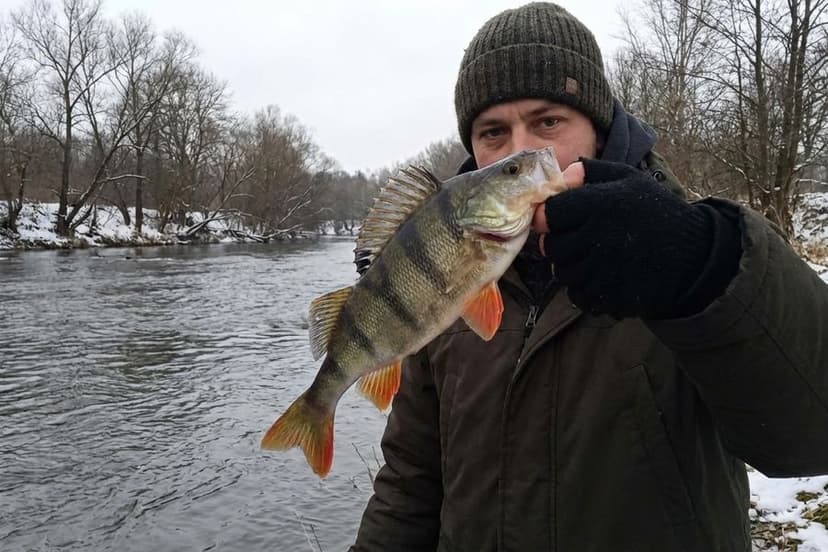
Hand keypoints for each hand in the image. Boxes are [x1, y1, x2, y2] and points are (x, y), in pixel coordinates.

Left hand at [534, 158, 716, 318]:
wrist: (694, 254)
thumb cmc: (657, 212)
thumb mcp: (629, 180)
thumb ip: (592, 173)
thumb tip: (561, 175)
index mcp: (599, 205)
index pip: (550, 214)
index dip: (550, 217)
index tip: (558, 219)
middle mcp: (597, 237)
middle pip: (552, 247)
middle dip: (560, 243)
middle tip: (578, 241)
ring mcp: (602, 270)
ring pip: (563, 272)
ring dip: (572, 267)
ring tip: (594, 258)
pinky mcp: (609, 295)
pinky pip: (578, 295)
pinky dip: (584, 289)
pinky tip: (601, 277)